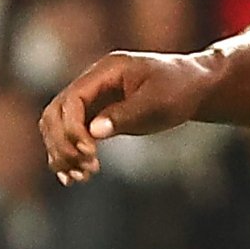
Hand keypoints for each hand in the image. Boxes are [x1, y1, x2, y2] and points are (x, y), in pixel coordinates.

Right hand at [39, 48, 218, 180]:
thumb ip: (125, 115)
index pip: (72, 100)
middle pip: (55, 113)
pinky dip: (67, 155)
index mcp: (106, 70)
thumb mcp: (157, 102)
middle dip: (63, 143)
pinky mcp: (96, 115)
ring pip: (57, 126)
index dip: (73, 129)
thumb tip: (93, 132)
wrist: (194, 86)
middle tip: (84, 168)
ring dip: (61, 152)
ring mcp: (92, 99)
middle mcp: (93, 83)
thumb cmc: (179, 89)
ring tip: (80, 177)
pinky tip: (73, 177)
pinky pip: (70, 135)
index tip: (90, 153)